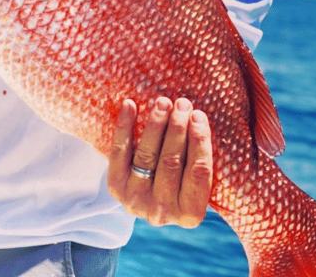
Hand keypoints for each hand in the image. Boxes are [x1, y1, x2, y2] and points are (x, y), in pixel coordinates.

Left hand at [107, 97, 212, 227]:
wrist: (142, 198)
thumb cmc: (178, 181)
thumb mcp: (193, 180)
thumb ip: (198, 158)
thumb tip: (198, 117)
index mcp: (191, 213)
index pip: (198, 172)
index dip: (199, 141)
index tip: (198, 115)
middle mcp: (163, 211)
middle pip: (171, 161)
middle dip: (178, 128)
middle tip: (182, 104)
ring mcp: (136, 200)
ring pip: (147, 154)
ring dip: (156, 124)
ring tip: (162, 102)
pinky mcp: (116, 186)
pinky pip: (120, 151)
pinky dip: (125, 125)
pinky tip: (129, 105)